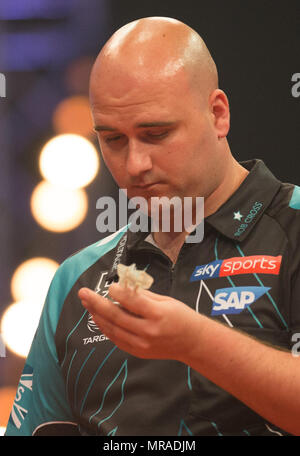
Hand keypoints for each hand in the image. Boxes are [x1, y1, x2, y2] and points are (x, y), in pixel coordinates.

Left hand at [78, 283, 198, 360]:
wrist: (192, 342)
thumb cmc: (181, 316)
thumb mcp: (166, 300)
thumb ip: (143, 295)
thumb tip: (122, 287)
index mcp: (158, 314)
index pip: (131, 301)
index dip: (117, 292)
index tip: (110, 286)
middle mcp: (148, 331)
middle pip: (116, 316)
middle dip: (96, 303)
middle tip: (83, 292)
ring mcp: (142, 344)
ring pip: (112, 329)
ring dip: (97, 315)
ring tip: (86, 303)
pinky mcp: (138, 352)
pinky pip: (116, 339)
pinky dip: (105, 327)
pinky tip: (98, 317)